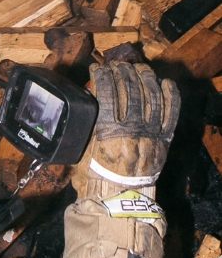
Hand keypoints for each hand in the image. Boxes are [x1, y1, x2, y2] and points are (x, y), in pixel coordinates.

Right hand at [73, 61, 179, 199]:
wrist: (121, 193)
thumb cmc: (96, 170)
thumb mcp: (85, 144)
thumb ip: (88, 120)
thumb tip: (89, 95)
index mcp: (108, 131)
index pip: (108, 93)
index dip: (103, 76)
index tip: (98, 68)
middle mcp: (132, 130)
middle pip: (131, 91)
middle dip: (123, 72)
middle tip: (117, 64)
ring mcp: (151, 134)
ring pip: (152, 98)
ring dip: (146, 78)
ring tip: (139, 67)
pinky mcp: (165, 140)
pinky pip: (171, 114)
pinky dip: (171, 96)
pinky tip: (165, 82)